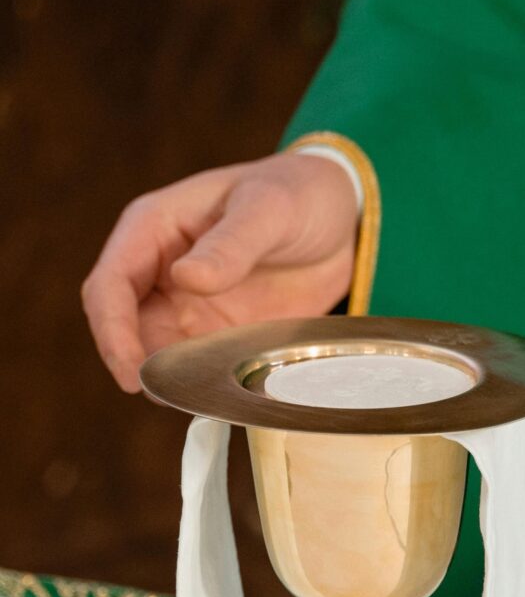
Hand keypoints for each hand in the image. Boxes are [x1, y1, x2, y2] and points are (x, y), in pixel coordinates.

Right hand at [82, 151, 358, 391]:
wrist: (341, 218)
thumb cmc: (296, 194)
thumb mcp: (268, 209)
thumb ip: (231, 245)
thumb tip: (186, 279)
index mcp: (154, 229)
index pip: (110, 286)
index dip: (113, 332)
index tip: (130, 372)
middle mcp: (162, 271)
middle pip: (126, 327)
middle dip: (136, 363)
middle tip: (165, 397)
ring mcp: (191, 305)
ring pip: (160, 352)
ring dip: (171, 379)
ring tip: (196, 402)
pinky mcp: (222, 332)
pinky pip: (201, 365)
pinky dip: (206, 384)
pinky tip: (224, 399)